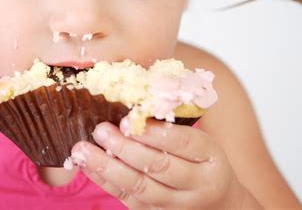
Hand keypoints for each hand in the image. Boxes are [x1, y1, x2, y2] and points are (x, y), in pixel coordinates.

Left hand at [71, 119, 257, 208]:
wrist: (218, 203)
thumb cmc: (203, 161)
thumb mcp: (201, 141)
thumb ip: (173, 124)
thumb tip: (136, 101)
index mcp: (211, 159)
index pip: (183, 144)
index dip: (154, 132)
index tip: (127, 119)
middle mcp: (197, 185)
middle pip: (159, 167)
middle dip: (125, 148)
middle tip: (101, 130)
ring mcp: (176, 205)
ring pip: (140, 187)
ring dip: (107, 167)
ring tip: (82, 150)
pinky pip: (126, 197)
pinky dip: (103, 180)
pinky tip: (86, 165)